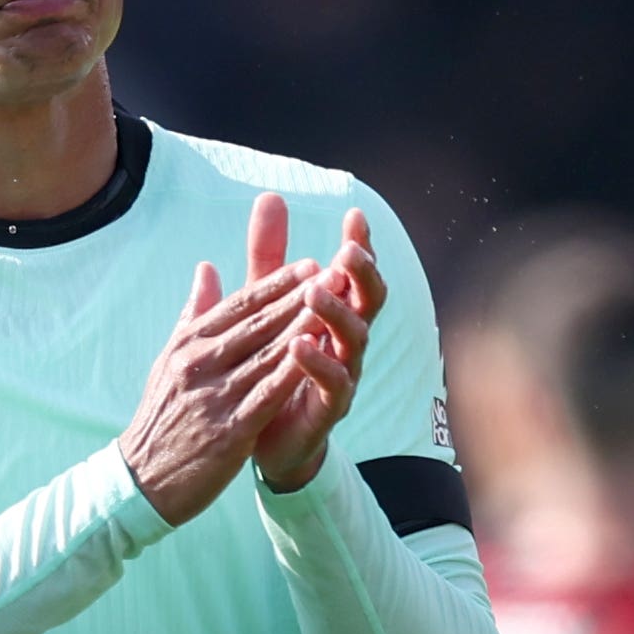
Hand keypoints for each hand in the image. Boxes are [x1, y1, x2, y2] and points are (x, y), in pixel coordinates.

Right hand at [119, 254, 323, 524]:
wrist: (141, 479)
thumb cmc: (162, 417)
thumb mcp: (169, 360)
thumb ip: (193, 313)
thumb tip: (206, 268)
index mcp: (187, 344)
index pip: (238, 305)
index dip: (276, 283)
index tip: (308, 264)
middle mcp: (198, 364)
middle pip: (256, 323)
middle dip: (297, 297)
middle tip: (333, 272)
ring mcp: (213, 396)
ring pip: (266, 354)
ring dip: (303, 327)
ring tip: (334, 305)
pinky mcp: (228, 430)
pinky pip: (267, 395)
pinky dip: (291, 372)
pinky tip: (315, 355)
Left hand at [243, 196, 387, 492]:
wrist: (265, 437)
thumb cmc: (272, 363)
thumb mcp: (266, 304)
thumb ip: (269, 256)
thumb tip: (270, 196)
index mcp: (334, 313)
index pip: (353, 273)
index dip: (360, 245)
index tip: (355, 216)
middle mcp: (346, 341)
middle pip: (368, 301)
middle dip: (362, 275)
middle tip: (347, 252)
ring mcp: (343, 374)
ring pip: (354, 340)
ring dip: (336, 314)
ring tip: (314, 293)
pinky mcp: (327, 408)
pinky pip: (333, 385)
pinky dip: (319, 364)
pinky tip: (299, 345)